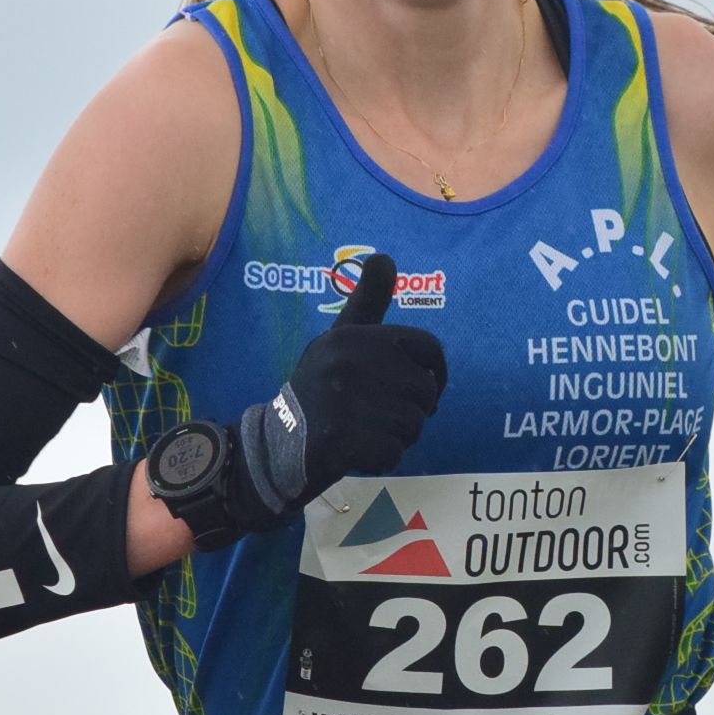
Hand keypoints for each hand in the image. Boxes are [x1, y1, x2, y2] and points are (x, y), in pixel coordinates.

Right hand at [233, 253, 446, 525]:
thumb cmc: (319, 388)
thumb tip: (384, 256)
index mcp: (355, 336)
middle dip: (411, 410)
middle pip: (425, 391)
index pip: (428, 347)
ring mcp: (346, 400)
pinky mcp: (344, 438)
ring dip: (397, 436)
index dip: (436, 372)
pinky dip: (383, 458)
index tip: (426, 387)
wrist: (276, 442)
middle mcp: (351, 361)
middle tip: (378, 414)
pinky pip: (395, 452)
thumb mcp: (340, 339)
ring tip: (365, 430)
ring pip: (414, 424)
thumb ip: (367, 302)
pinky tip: (357, 450)